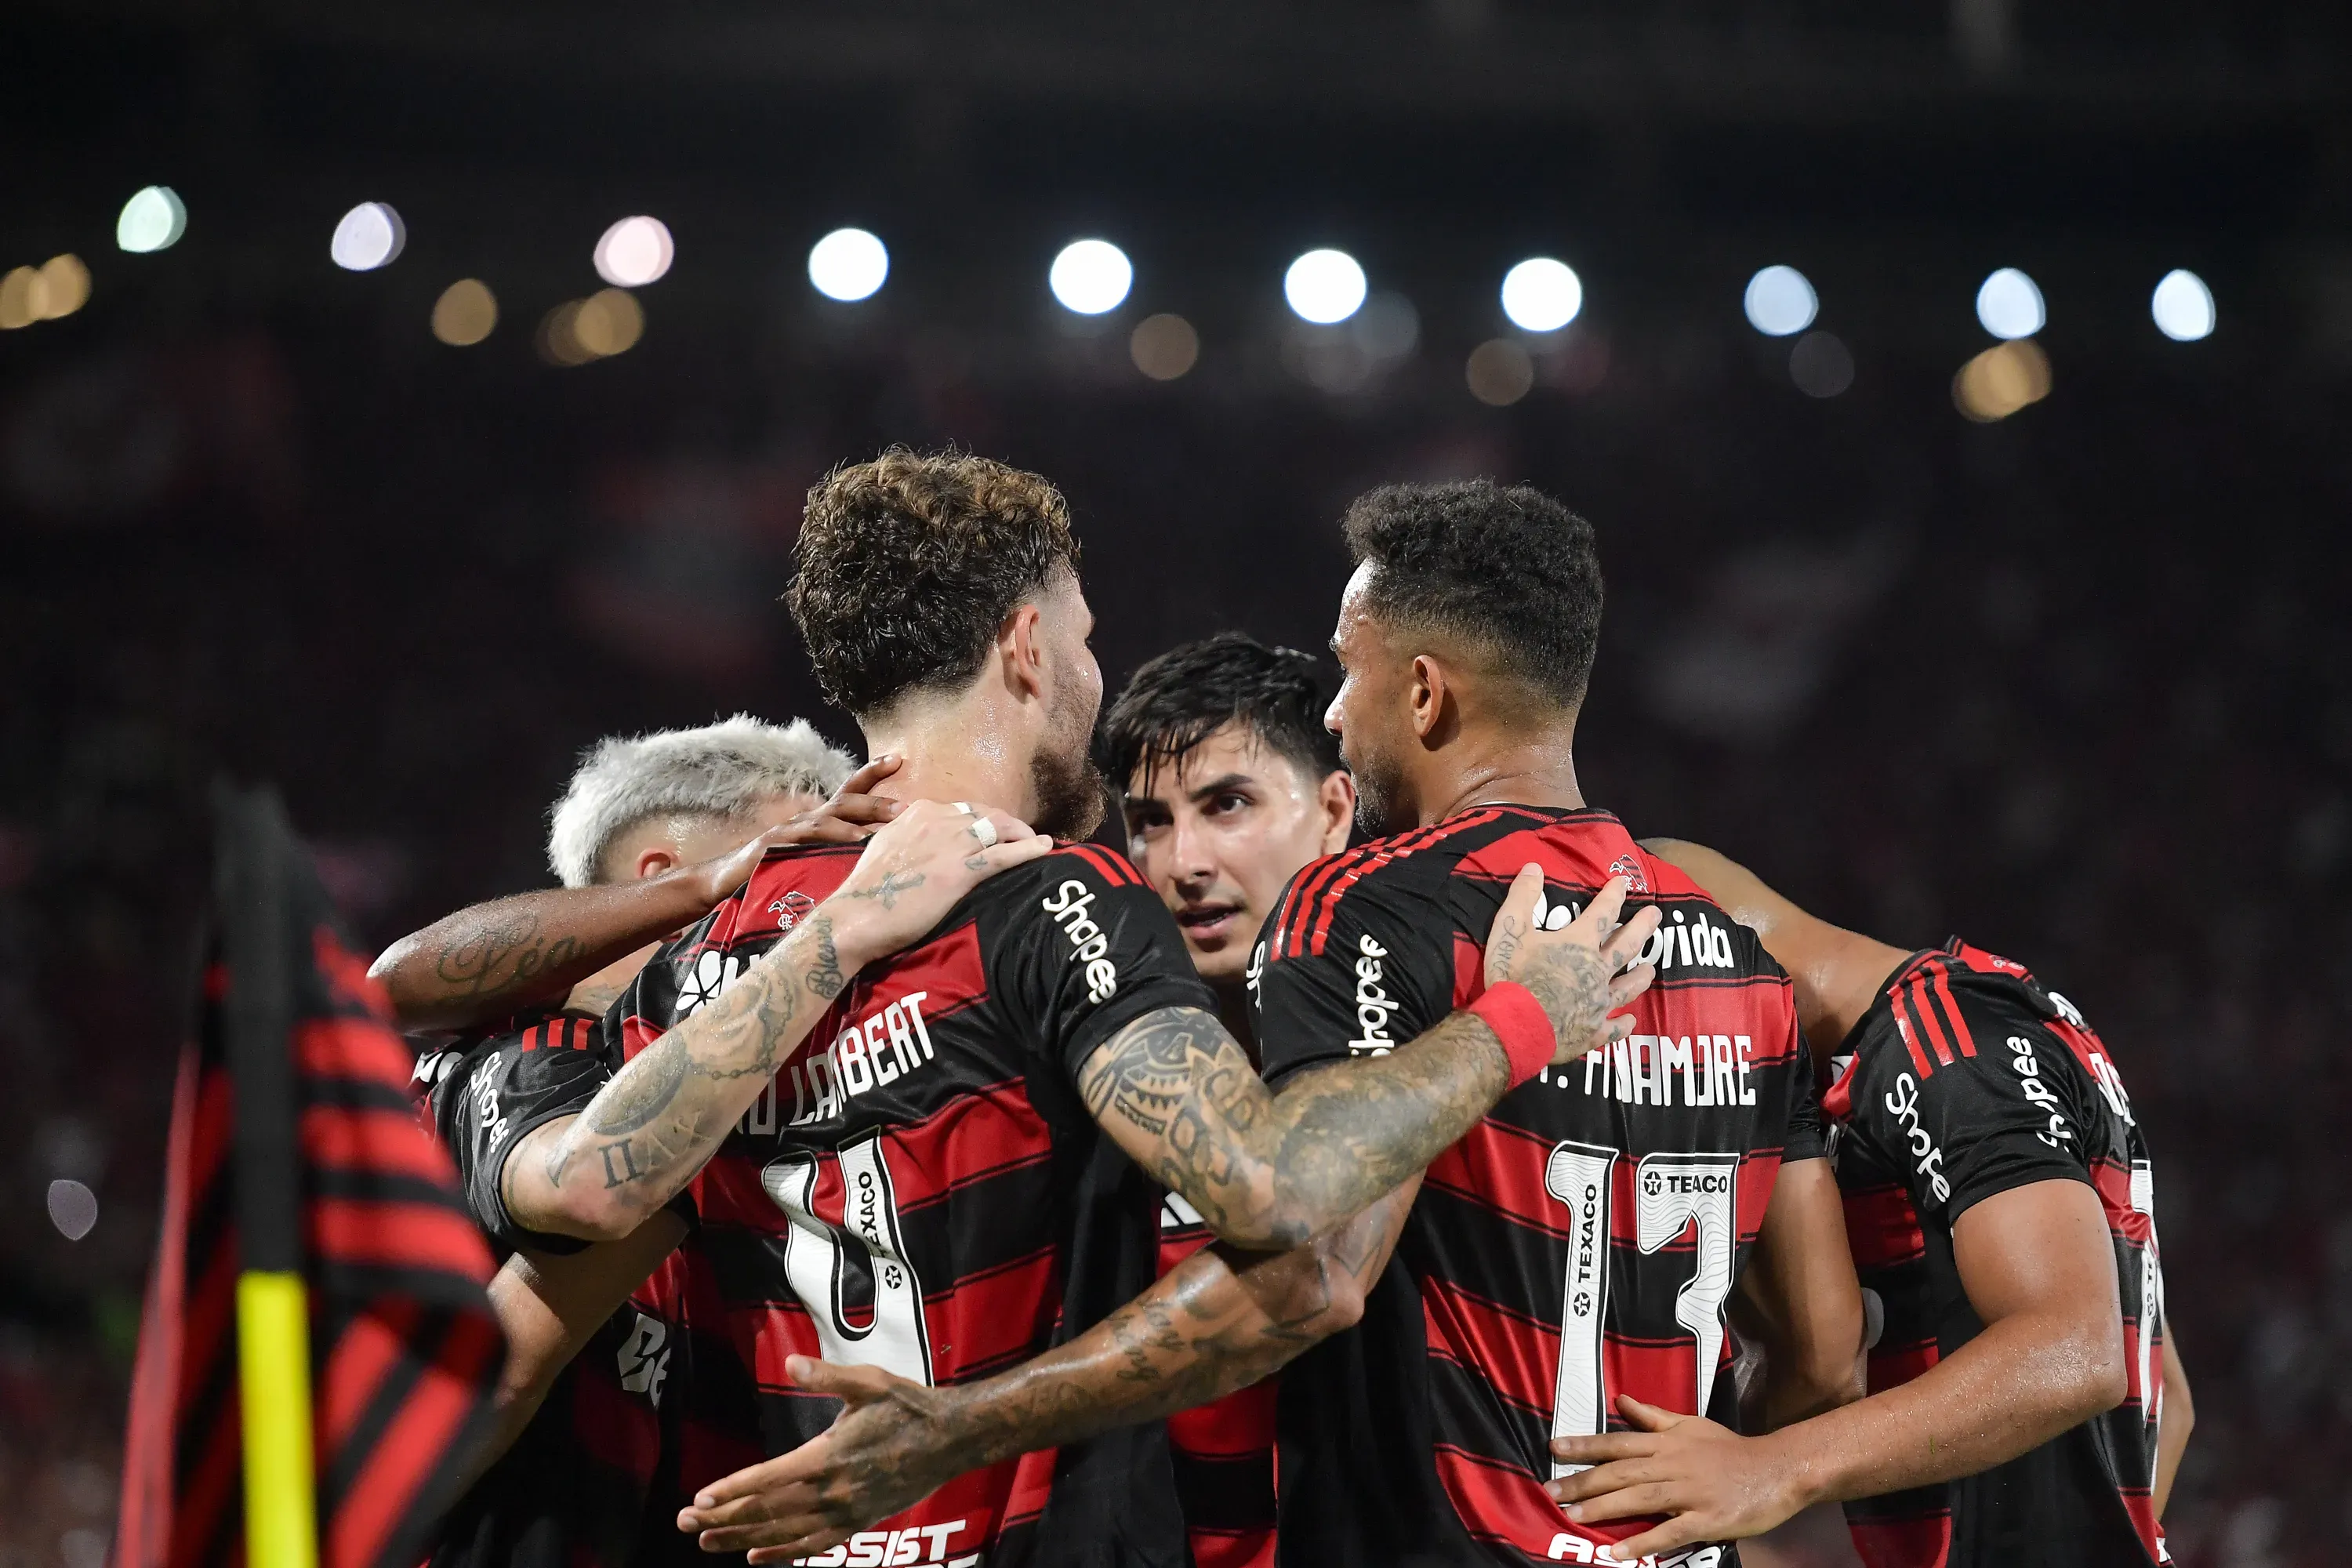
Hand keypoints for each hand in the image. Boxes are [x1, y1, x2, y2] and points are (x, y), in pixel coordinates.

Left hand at [677, 1357, 971, 1563]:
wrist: (952, 1440)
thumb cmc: (908, 1406)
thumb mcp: (869, 1382)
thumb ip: (826, 1377)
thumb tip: (790, 1365)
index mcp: (829, 1456)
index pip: (768, 1479)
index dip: (731, 1490)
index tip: (698, 1499)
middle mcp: (833, 1492)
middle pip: (768, 1511)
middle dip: (723, 1518)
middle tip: (685, 1524)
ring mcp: (846, 1512)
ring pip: (784, 1532)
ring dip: (742, 1538)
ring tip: (707, 1543)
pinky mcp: (859, 1522)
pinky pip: (813, 1545)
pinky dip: (782, 1553)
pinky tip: (756, 1556)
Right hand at [685, 756, 908, 906]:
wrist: (723, 885)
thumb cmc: (775, 874)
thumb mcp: (815, 863)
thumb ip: (841, 858)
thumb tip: (881, 861)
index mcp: (819, 821)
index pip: (849, 790)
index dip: (872, 773)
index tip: (899, 758)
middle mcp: (806, 820)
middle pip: (845, 801)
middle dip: (876, 800)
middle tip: (907, 807)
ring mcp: (789, 832)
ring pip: (827, 819)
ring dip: (857, 822)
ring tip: (885, 829)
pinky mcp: (773, 848)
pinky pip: (804, 842)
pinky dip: (828, 842)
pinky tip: (849, 847)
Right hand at [823, 800, 1050, 969]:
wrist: (856, 916)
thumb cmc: (867, 891)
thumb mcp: (885, 847)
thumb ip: (908, 836)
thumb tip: (921, 840)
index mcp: (918, 813)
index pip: (964, 809)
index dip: (985, 821)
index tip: (995, 832)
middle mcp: (937, 820)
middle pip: (987, 815)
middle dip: (1009, 825)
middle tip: (1022, 838)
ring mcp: (951, 843)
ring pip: (1000, 829)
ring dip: (1023, 835)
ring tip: (1036, 845)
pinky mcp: (960, 870)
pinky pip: (1003, 855)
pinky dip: (1028, 850)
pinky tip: (1045, 849)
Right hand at [1484, 871, 1661, 1063]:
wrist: (1515, 1026)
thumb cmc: (1512, 975)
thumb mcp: (1509, 929)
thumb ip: (1522, 896)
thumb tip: (1535, 866)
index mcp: (1579, 943)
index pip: (1602, 912)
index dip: (1613, 895)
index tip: (1623, 882)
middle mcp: (1596, 970)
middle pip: (1626, 945)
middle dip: (1642, 927)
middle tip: (1656, 914)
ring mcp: (1598, 1003)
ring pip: (1627, 986)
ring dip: (1640, 976)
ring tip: (1652, 968)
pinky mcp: (1592, 1031)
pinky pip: (1613, 1028)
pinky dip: (1623, 1024)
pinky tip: (1630, 1020)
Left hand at [1544, 1395, 1809, 1560]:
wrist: (1777, 1468)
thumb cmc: (1730, 1448)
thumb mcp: (1690, 1424)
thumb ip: (1652, 1415)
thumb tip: (1619, 1399)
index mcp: (1667, 1441)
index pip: (1618, 1441)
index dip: (1585, 1445)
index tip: (1553, 1447)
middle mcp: (1673, 1463)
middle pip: (1621, 1471)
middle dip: (1583, 1480)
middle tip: (1550, 1490)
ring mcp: (1689, 1492)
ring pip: (1639, 1498)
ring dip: (1604, 1508)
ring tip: (1572, 1515)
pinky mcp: (1706, 1519)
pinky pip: (1670, 1532)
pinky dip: (1643, 1541)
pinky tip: (1618, 1552)